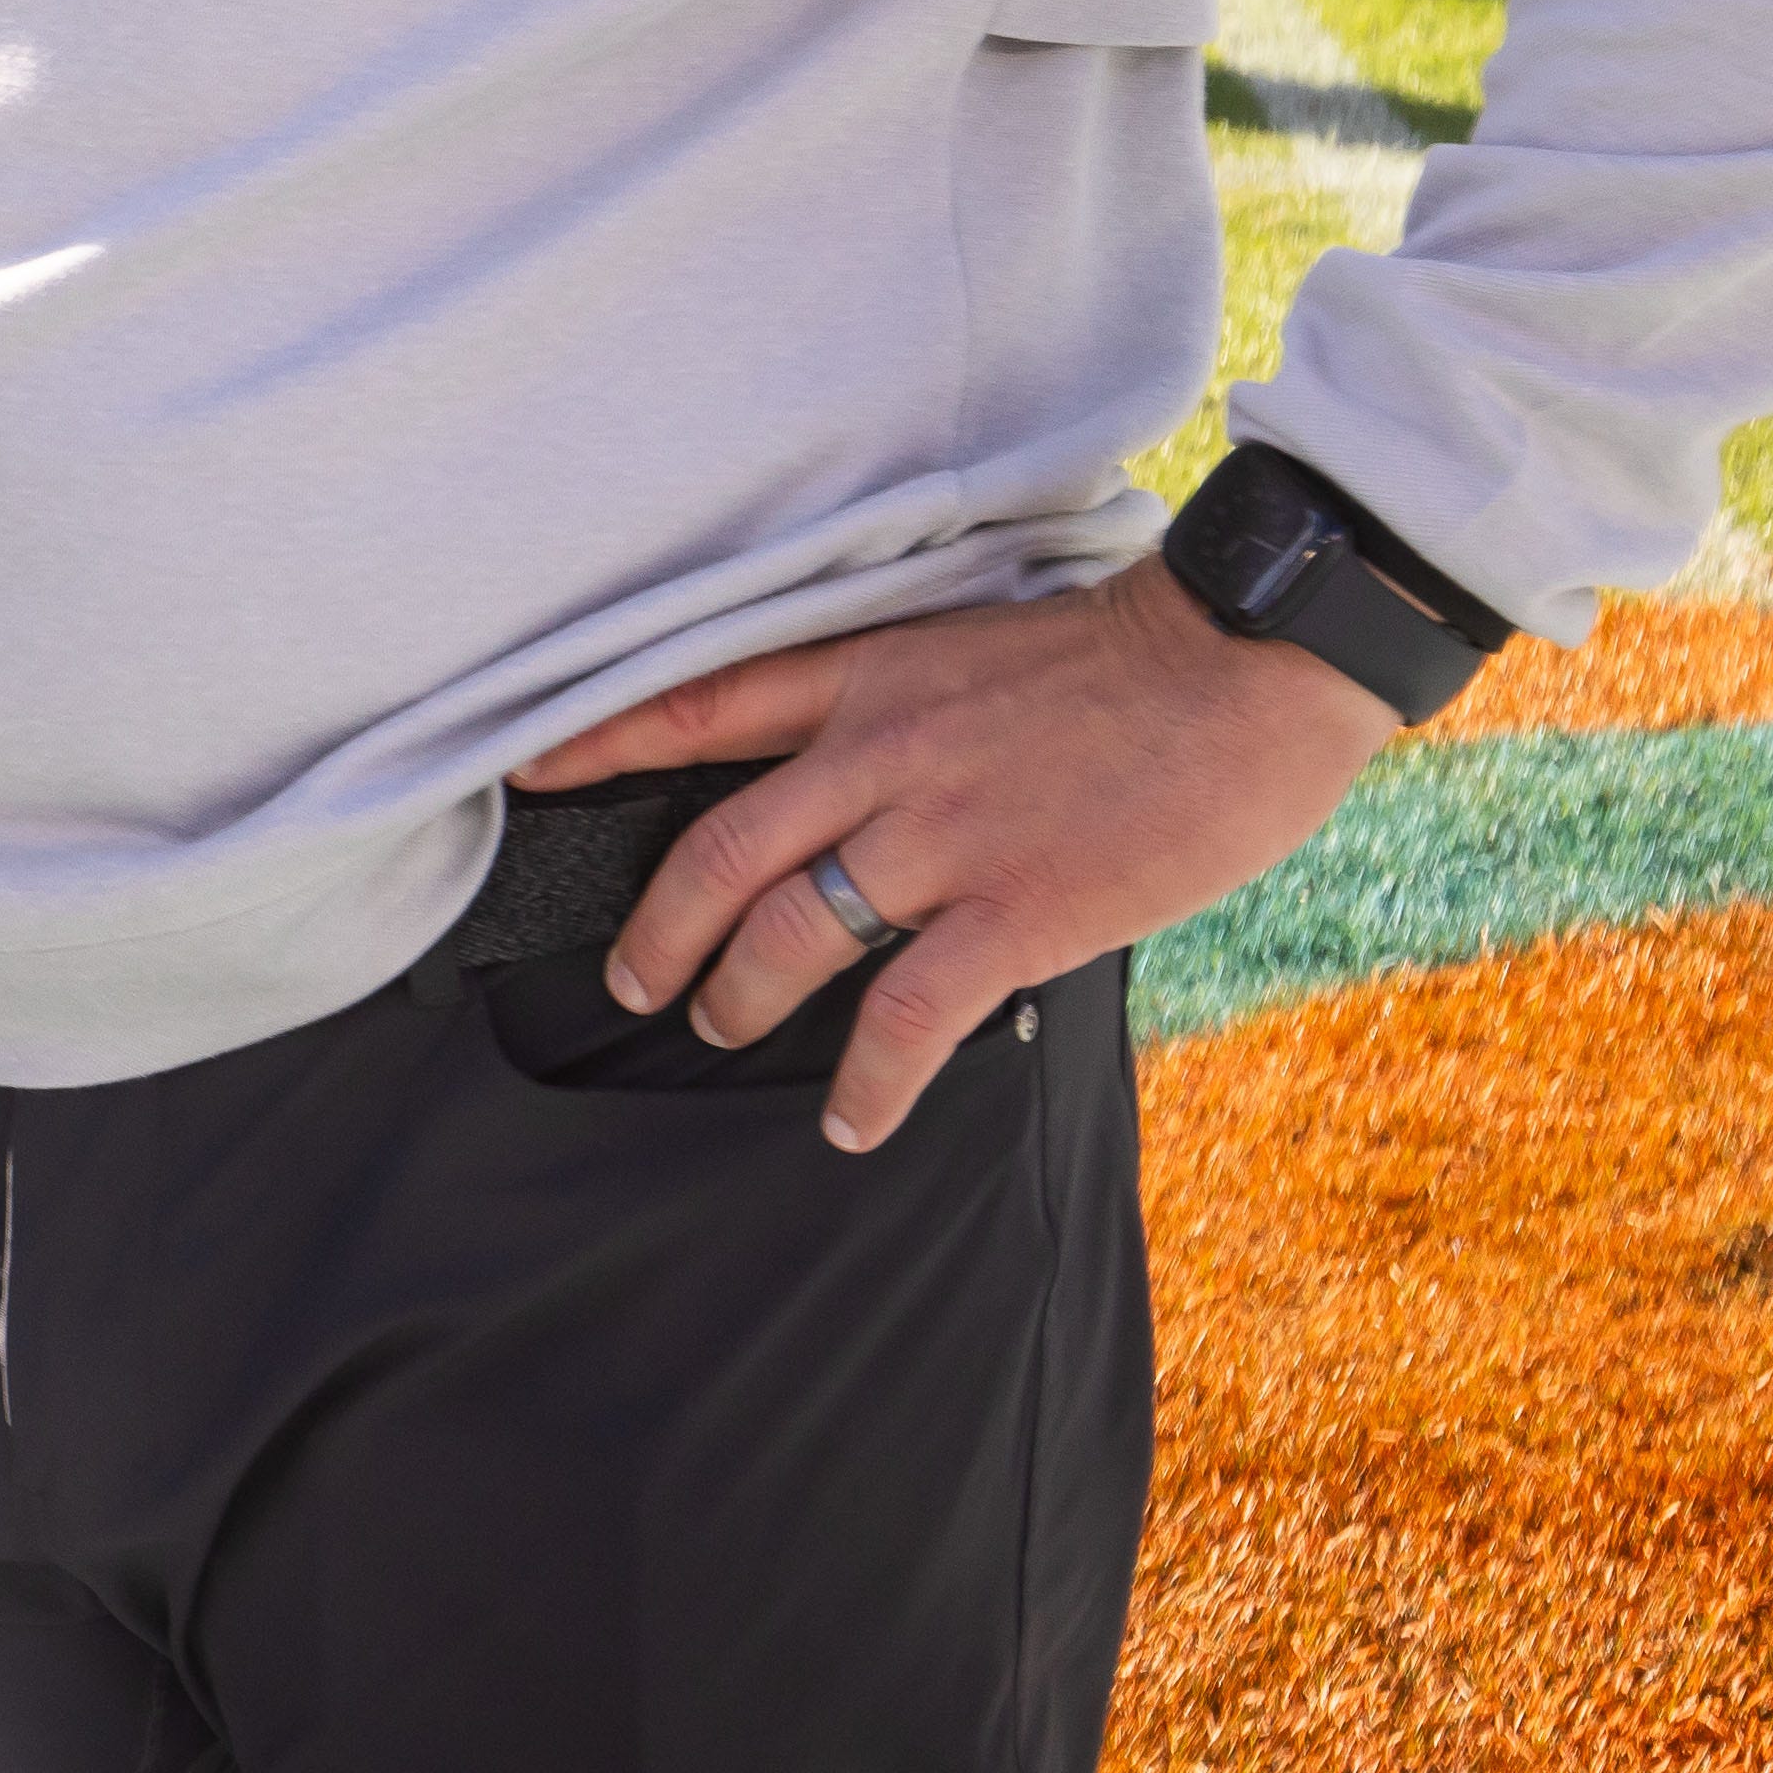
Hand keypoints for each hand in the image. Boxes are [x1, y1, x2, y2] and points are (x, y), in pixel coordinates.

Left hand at [511, 554, 1402, 1154]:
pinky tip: (851, 1119)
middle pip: (720, 848)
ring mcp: (942, 836)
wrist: (1242, 661)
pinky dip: (867, 1078)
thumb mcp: (975, 653)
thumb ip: (903, 718)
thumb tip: (864, 788)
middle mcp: (880, 755)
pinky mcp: (1016, 910)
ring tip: (719, 1030)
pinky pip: (907, 1012)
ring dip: (740, 996)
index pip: (697, 703)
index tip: (529, 773)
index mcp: (867, 679)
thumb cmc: (1128, 657)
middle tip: (631, 977)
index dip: (601, 741)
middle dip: (659, 925)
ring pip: (791, 932)